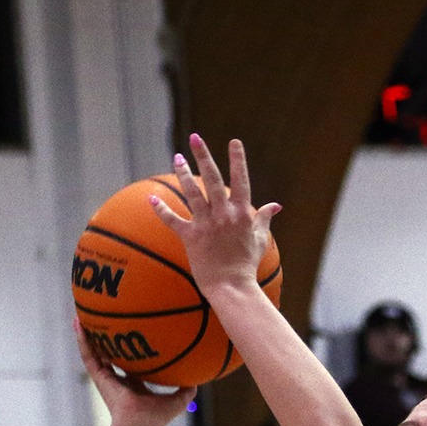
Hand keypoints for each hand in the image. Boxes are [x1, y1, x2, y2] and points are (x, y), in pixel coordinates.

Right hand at [73, 319, 193, 425]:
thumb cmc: (156, 419)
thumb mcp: (177, 401)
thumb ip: (186, 390)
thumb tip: (198, 378)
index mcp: (132, 383)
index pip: (127, 361)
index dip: (126, 348)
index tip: (127, 332)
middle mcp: (116, 379)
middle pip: (107, 353)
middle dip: (103, 337)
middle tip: (100, 318)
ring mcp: (105, 378)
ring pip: (93, 351)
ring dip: (87, 334)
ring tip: (80, 316)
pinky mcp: (98, 377)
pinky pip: (88, 355)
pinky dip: (82, 340)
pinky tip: (79, 324)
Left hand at [150, 135, 278, 299]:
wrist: (233, 287)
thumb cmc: (247, 264)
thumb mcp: (260, 239)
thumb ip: (265, 218)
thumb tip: (275, 206)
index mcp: (242, 213)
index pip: (241, 180)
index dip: (237, 160)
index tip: (234, 142)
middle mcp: (224, 215)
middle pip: (212, 179)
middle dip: (203, 156)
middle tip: (194, 138)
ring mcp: (207, 225)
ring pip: (192, 193)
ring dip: (183, 173)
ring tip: (177, 157)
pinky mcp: (191, 237)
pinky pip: (173, 220)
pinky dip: (161, 209)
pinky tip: (151, 197)